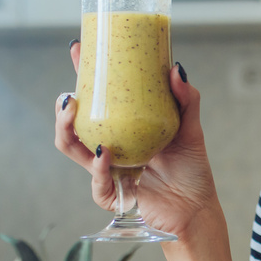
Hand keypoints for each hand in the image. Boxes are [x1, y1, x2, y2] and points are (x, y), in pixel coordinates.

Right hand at [54, 41, 218, 238]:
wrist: (197, 209)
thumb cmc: (192, 170)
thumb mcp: (190, 129)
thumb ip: (185, 99)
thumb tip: (175, 68)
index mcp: (124, 129)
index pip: (98, 99)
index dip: (84, 76)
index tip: (78, 51)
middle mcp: (111, 147)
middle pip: (75, 124)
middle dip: (64, 109)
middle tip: (69, 95)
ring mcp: (108, 170)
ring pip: (73, 150)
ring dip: (67, 131)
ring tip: (72, 113)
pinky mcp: (112, 193)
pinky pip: (97, 180)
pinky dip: (98, 166)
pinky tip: (102, 153)